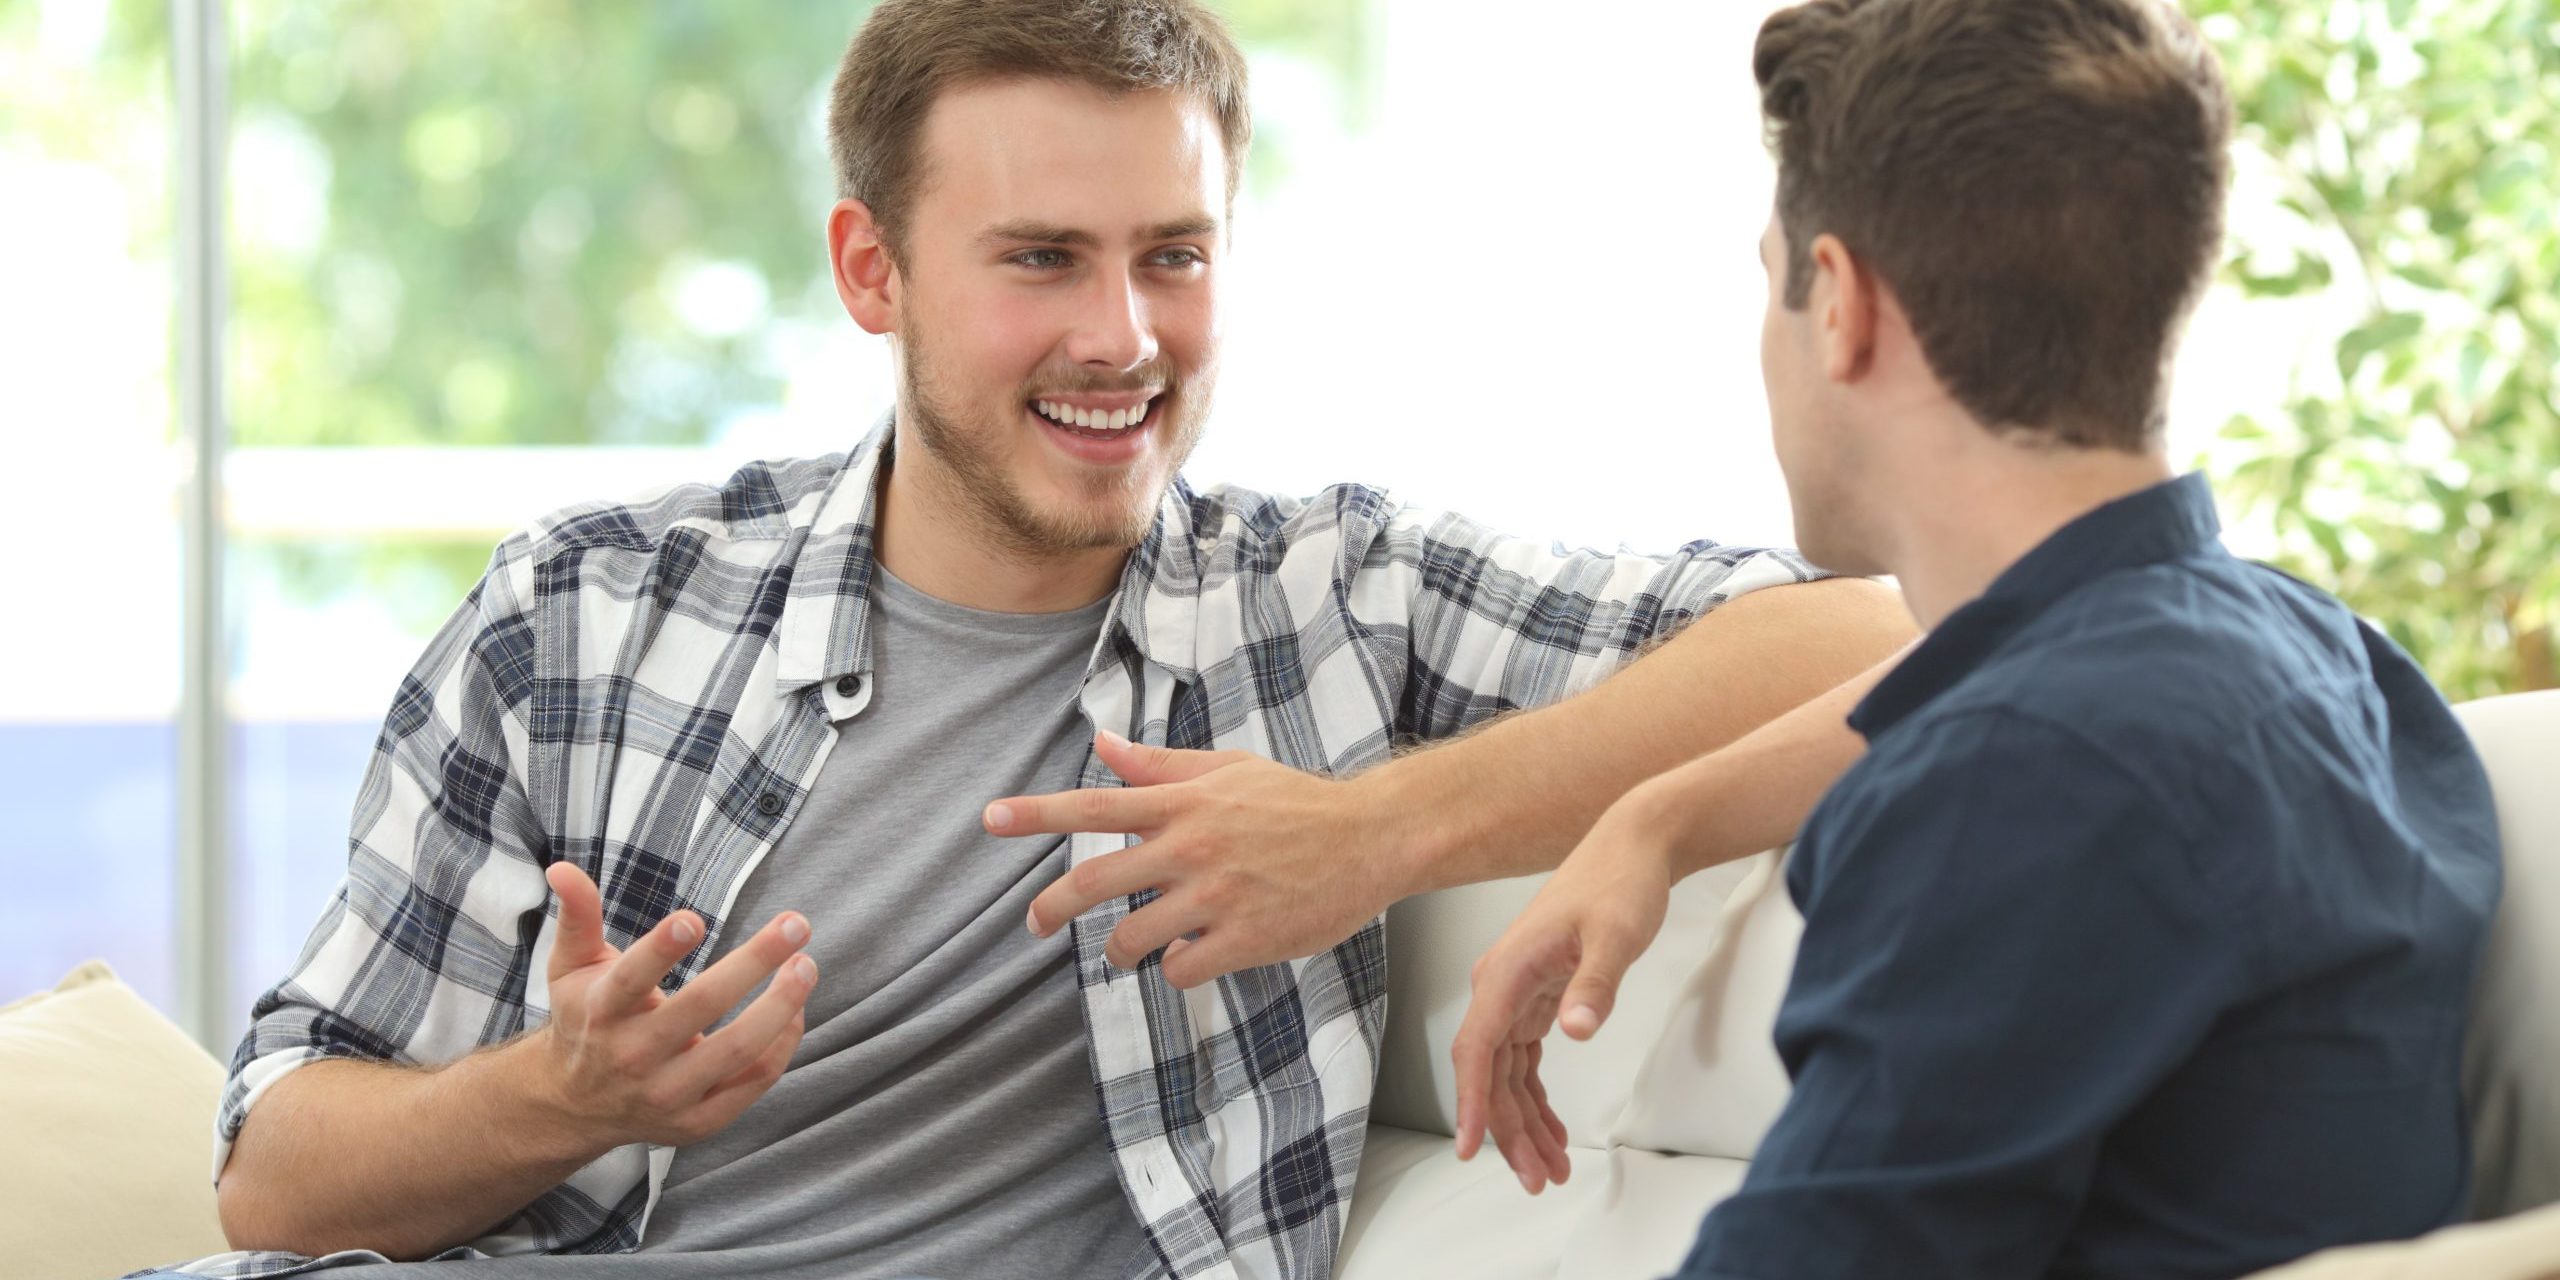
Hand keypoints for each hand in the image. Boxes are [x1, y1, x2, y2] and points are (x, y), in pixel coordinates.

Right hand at [533, 861, 815, 1149]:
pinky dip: (781, 1046)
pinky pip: (752, 1082)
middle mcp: (633, 1056)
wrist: (572, 1106)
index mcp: (601, 1011)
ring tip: (806, 965)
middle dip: (754, 962)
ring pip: (737, 1050)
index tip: (692, 919)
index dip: (660, 950)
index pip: (631, 979)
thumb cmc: (585, 1020)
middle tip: (796, 923)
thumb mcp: (570, 967)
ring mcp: (667, 1094)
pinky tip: (795, 1011)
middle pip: (700, 1007)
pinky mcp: (696, 1121)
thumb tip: (563, 867)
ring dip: (781, 1005)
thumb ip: (578, 916)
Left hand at [991, 731, 1413, 988]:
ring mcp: (1217, 895)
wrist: (1372, 838)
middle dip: (1051, 908)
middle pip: (1095, 881)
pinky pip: (1182, 967)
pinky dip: (1176, 967)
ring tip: (1130, 949)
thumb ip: (1163, 767)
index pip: (1096, 804)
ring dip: (1121, 950)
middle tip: (1033, 925)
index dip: (1037, 814)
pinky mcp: (1245, 938)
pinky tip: (1194, 955)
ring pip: (1133, 938)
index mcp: (1185, 803)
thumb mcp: (1229, 770)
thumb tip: (1105, 745)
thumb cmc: (1298, 802)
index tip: (991, 818)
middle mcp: (1192, 847)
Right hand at [1451, 790, 1677, 1193]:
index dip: (1470, 1104)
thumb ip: (1595, 984)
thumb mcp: (1615, 935)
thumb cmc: (1620, 884)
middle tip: (1537, 1179)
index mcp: (1505, 973)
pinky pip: (1525, 1059)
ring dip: (1524, 1121)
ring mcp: (1516, 992)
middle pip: (1490, 1074)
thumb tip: (1575, 1030)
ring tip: (1550, 1169)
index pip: (1475, 1051)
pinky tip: (1554, 1129)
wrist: (1633, 846)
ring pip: (1506, 1073)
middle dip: (1509, 1131)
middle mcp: (1500, 985)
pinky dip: (1536, 1096)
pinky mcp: (1538, 996)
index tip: (1470, 1150)